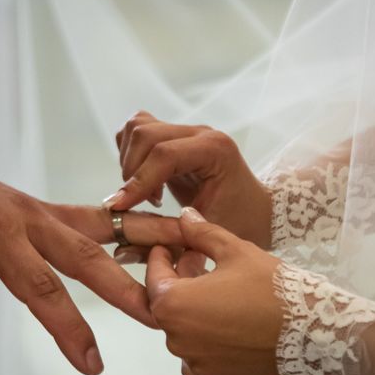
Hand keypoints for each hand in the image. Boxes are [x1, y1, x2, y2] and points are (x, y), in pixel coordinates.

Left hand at [0, 169, 180, 374]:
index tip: (92, 362)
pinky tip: (151, 230)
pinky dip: (123, 222)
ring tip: (187, 245)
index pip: (40, 286)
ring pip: (100, 226)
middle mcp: (27, 217)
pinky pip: (90, 214)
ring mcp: (39, 209)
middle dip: (125, 288)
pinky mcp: (42, 207)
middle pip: (86, 254)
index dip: (69, 327)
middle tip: (160, 314)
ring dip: (143, 237)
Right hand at [105, 111, 272, 247]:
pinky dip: (130, 153)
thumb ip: (165, 237)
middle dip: (131, 171)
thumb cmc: (238, 223)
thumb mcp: (204, 234)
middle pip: (146, 134)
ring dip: (129, 160)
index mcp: (215, 150)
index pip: (164, 155)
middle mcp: (200, 132)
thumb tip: (121, 247)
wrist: (254, 211)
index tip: (119, 207)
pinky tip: (144, 179)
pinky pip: (138, 130)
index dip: (138, 181)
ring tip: (144, 191)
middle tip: (137, 202)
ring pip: (138, 127)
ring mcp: (186, 130)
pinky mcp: (174, 134)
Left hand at [146, 207, 285, 374]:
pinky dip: (202, 344)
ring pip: (182, 332)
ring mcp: (195, 363)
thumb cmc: (272, 288)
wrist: (316, 333)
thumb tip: (184, 216)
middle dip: (178, 282)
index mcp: (173, 304)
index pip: (154, 276)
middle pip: (167, 304)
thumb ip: (202, 233)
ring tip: (216, 293)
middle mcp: (176, 338)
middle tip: (196, 264)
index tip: (168, 247)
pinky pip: (197, 360)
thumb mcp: (235, 250)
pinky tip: (222, 327)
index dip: (160, 258)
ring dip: (191, 312)